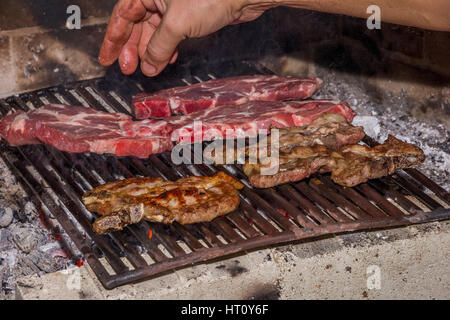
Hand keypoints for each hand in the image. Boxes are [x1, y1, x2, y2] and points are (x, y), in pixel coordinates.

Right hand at [98, 0, 272, 75]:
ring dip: (151, 52)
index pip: (123, 15)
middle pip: (137, 25)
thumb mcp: (176, 25)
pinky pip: (172, 35)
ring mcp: (174, 6)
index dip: (114, 39)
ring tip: (148, 69)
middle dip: (133, 49)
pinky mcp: (190, 16)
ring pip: (155, 32)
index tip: (107, 58)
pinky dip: (167, 49)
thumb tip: (148, 67)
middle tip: (128, 69)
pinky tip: (167, 61)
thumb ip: (158, 48)